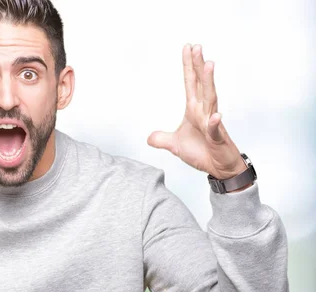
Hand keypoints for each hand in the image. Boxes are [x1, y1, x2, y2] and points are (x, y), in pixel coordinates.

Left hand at [147, 44, 246, 179]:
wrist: (218, 169)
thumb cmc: (202, 153)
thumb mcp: (175, 146)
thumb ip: (162, 139)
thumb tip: (149, 137)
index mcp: (194, 110)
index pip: (190, 84)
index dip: (189, 66)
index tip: (188, 47)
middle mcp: (204, 112)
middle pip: (200, 85)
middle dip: (198, 65)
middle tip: (197, 46)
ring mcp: (212, 124)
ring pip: (210, 99)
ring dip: (209, 82)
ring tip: (208, 64)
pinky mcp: (217, 139)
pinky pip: (215, 130)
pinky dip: (215, 123)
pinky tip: (215, 116)